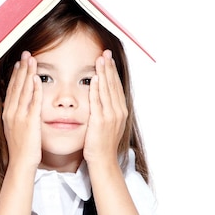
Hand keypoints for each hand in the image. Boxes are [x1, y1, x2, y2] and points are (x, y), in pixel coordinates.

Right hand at [2, 51, 42, 169]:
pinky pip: (33, 101)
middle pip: (16, 85)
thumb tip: (17, 107)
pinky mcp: (29, 121)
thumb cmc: (21, 148)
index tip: (19, 62)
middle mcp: (11, 112)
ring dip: (28, 73)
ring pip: (24, 89)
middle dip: (21, 68)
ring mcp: (19, 116)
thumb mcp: (14, 129)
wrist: (21, 163)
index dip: (15, 74)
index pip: (11, 89)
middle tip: (26, 54)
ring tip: (32, 59)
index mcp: (7, 113)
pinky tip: (37, 78)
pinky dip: (35, 88)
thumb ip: (16, 116)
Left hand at [83, 50, 127, 165]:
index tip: (109, 58)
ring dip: (103, 73)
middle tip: (105, 53)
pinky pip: (98, 101)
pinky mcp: (101, 121)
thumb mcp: (109, 124)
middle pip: (113, 85)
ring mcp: (111, 116)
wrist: (103, 161)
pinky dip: (97, 89)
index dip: (112, 71)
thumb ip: (107, 110)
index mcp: (121, 111)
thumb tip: (103, 98)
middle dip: (109, 67)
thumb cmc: (102, 144)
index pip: (116, 86)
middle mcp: (118, 112)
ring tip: (100, 60)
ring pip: (107, 90)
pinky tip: (94, 79)